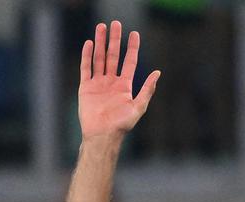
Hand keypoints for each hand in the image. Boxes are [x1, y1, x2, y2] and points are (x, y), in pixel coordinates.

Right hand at [78, 21, 159, 139]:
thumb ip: (147, 89)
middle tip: (115, 23)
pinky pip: (86, 68)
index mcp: (125, 86)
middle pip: (113, 56)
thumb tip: (157, 73)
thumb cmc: (122, 124)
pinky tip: (89, 44)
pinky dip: (87, 56)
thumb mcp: (139, 106)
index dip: (132, 47)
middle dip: (115, 40)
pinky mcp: (86, 87)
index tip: (134, 33)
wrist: (103, 134)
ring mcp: (99, 83)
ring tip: (101, 27)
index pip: (129, 62)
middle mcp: (112, 82)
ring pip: (99, 58)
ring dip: (100, 43)